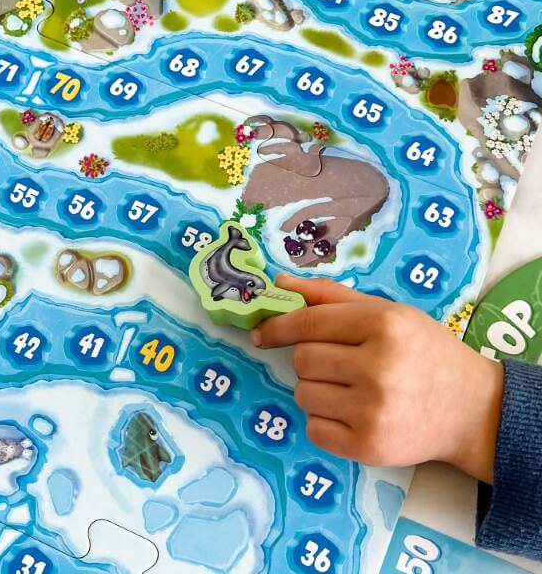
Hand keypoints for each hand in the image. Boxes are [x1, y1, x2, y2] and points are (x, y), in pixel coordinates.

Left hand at [251, 275, 503, 482]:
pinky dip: (324, 421)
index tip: (261, 333)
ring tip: (351, 389)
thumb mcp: (388, 312)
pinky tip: (353, 414)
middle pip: (302, 359)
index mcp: (383, 325)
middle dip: (311, 359)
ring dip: (317, 390)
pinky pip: (313, 428)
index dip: (278, 327)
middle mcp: (378, 367)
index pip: (309, 322)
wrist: (470, 409)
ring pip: (303, 393)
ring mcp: (373, 411)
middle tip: (341, 363)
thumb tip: (280, 284)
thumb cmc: (425, 351)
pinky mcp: (368, 447)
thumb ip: (331, 295)